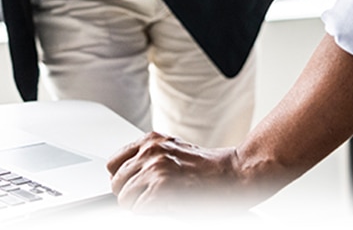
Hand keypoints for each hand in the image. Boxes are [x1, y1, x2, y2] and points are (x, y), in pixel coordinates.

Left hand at [106, 132, 259, 214]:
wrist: (237, 174)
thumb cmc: (210, 169)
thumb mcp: (174, 154)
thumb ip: (150, 161)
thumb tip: (126, 181)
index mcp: (152, 140)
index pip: (114, 163)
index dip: (124, 180)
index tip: (134, 187)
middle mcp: (151, 151)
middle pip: (116, 183)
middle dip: (131, 194)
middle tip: (153, 197)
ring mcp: (156, 168)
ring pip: (125, 198)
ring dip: (141, 205)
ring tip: (165, 200)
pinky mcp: (162, 187)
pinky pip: (139, 209)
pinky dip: (151, 212)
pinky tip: (170, 204)